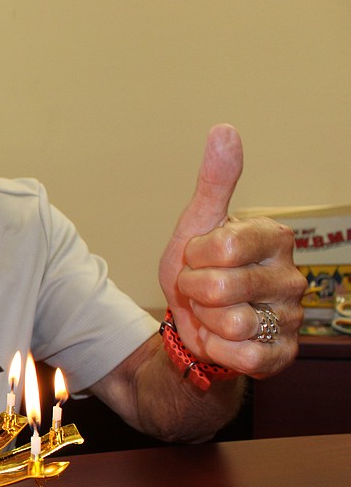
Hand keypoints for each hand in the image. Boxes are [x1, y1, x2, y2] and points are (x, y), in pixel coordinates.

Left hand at [158, 124, 305, 377]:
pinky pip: (245, 356)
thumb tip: (225, 129)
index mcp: (273, 237)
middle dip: (194, 292)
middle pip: (219, 288)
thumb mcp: (197, 224)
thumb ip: (215, 181)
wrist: (194, 325)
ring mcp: (291, 315)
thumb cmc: (199, 270)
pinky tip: (224, 340)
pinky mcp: (284, 353)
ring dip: (207, 322)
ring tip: (213, 314)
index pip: (221, 248)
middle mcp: (291, 275)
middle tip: (199, 290)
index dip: (193, 258)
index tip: (196, 258)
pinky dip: (221, 350)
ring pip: (232, 323)